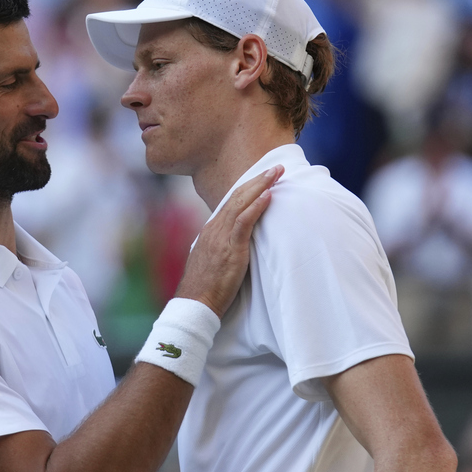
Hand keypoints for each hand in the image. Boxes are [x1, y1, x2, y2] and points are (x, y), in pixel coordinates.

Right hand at [174, 166, 280, 316]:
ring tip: (276, 174)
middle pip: (237, 196)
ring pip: (240, 203)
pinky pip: (243, 222)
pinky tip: (267, 195)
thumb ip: (223, 246)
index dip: (248, 188)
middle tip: (275, 167)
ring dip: (260, 186)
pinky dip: (256, 206)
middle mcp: (214, 229)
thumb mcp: (213, 260)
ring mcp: (221, 237)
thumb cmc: (206, 287)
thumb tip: (237, 242)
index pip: (231, 202)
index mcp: (211, 230)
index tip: (263, 178)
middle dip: (257, 180)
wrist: (195, 303)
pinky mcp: (229, 248)